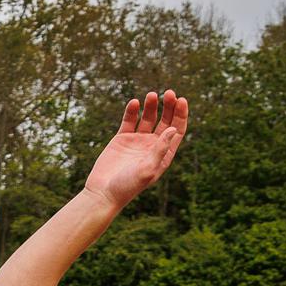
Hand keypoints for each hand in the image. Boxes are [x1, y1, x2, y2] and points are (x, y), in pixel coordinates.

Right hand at [82, 90, 188, 210]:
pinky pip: (130, 120)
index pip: (177, 130)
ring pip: (148, 117)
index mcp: (164, 154)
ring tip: (151, 95)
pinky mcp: (121, 138)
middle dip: (169, 106)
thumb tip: (172, 129)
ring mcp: (137, 141)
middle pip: (165, 120)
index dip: (181, 115)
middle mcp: (152, 145)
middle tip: (168, 93)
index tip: (181, 100)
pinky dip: (132, 110)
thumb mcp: (148, 169)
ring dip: (151, 105)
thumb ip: (161, 149)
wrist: (104, 193)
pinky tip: (134, 102)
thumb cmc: (128, 186)